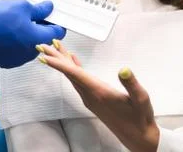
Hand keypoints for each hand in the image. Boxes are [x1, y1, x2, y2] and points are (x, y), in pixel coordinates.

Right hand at [0, 0, 65, 67]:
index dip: (56, 22)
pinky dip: (18, 43)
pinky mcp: (9, 62)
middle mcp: (32, 52)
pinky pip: (19, 51)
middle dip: (42, 28)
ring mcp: (20, 59)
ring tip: (18, 23)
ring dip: (29, 36)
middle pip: (45, 39)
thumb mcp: (23, 6)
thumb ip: (40, 9)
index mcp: (39, 38)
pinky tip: (9, 33)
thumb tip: (49, 8)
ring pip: (32, 46)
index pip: (58, 32)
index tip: (52, 15)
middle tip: (33, 16)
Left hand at [37, 40, 159, 151]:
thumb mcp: (141, 99)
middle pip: (69, 73)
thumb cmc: (140, 118)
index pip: (75, 75)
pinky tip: (73, 62)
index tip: (44, 56)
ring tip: (55, 48)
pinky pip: (78, 81)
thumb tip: (124, 70)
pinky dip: (73, 69)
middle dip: (55, 58)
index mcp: (99, 92)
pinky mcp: (94, 100)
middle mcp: (91, 95)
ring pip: (72, 77)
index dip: (59, 64)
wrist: (138, 137)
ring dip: (62, 62)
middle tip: (41, 45)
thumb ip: (132, 84)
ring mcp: (91, 98)